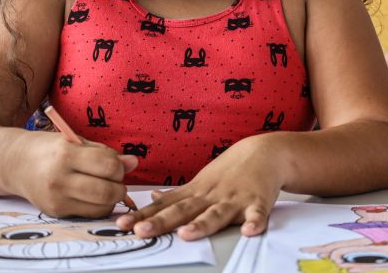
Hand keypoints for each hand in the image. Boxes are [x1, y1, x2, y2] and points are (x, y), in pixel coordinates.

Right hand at [13, 132, 137, 218]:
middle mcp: (59, 180)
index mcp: (66, 155)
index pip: (108, 165)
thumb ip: (106, 153)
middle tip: (115, 179)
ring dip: (111, 199)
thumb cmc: (51, 149)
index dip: (119, 166)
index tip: (115, 164)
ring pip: (100, 207)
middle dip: (119, 186)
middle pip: (107, 191)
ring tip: (105, 186)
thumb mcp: (77, 142)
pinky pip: (89, 214)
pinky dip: (98, 206)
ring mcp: (56, 199)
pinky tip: (92, 195)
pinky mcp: (55, 212)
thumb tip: (134, 162)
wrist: (15, 163)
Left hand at [116, 134, 284, 240]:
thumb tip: (151, 197)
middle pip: (183, 210)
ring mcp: (234, 199)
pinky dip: (254, 221)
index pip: (165, 206)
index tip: (122, 224)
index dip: (143, 215)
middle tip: (140, 231)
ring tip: (187, 234)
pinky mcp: (258, 202)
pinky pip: (257, 214)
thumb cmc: (231, 170)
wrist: (265, 152)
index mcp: (196, 193)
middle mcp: (211, 196)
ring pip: (216, 214)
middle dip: (161, 222)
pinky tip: (250, 231)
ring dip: (202, 224)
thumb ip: (178, 195)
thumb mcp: (201, 180)